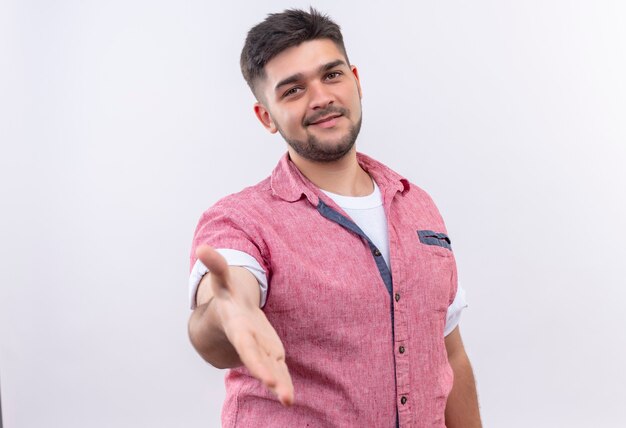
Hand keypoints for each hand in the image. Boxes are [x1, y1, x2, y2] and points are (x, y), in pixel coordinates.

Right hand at [196, 245, 293, 405]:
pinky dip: (283, 383)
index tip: (266, 375)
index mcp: (238, 328)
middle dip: (265, 373)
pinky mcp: (270, 352)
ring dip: (279, 384)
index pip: (246, 345)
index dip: (255, 358)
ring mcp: (260, 350)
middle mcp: (248, 342)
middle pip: (257, 359)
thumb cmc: (227, 299)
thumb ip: (216, 265)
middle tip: (276, 388)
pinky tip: (289, 398)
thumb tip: (202, 248)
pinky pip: (278, 369)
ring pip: (270, 368)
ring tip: (287, 400)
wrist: (225, 320)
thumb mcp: (222, 281)